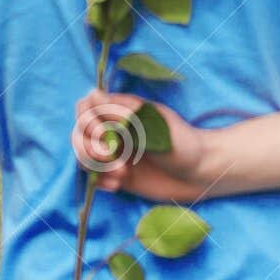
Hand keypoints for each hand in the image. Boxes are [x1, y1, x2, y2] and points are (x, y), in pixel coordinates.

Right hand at [72, 90, 217, 201]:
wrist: (201, 175)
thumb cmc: (183, 143)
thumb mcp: (154, 124)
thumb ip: (122, 113)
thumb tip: (93, 94)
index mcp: (122, 111)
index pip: (85, 107)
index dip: (87, 120)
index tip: (105, 133)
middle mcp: (114, 130)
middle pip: (79, 133)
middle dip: (90, 148)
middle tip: (112, 157)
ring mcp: (115, 154)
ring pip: (83, 156)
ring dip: (96, 166)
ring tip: (122, 174)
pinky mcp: (118, 176)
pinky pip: (94, 177)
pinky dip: (101, 181)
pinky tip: (118, 185)